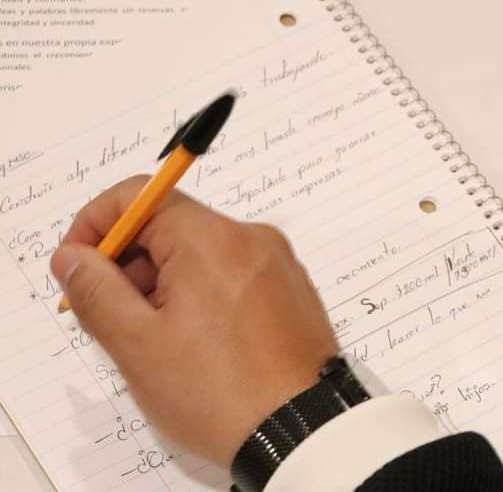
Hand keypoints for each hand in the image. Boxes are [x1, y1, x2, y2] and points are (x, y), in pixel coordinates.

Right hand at [50, 175, 338, 466]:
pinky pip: (235, 276)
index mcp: (212, 239)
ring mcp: (278, 265)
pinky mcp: (292, 292)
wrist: (303, 431)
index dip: (96, 226)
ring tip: (157, 342)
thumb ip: (96, 291)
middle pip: (173, 226)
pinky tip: (197, 345)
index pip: (139, 196)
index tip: (78, 268)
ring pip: (203, 254)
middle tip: (112, 317)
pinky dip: (204, 296)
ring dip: (166, 284)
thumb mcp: (138, 344)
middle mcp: (252, 239)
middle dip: (131, 263)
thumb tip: (73, 256)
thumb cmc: (220, 392)